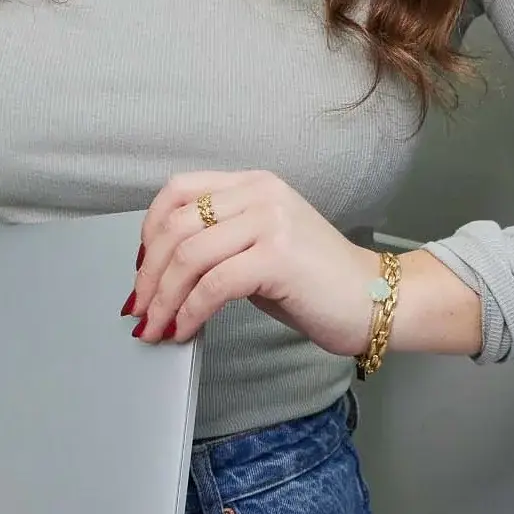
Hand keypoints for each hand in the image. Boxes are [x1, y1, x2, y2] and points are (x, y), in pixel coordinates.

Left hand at [127, 170, 384, 357]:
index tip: (140, 268)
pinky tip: (185, 330)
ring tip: (155, 327)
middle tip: (139, 309)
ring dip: (163, 298)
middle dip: (148, 273)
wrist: (374, 299)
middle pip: (176, 226)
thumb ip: (218, 242)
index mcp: (252, 183)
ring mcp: (270, 222)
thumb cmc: (315, 281)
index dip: (149, 230)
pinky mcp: (278, 256)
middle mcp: (259, 194)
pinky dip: (190, 312)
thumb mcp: (260, 245)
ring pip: (189, 256)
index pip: (178, 190)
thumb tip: (161, 270)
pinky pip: (214, 284)